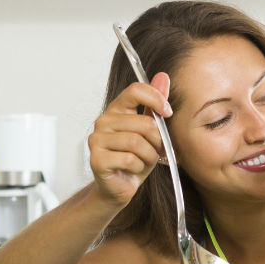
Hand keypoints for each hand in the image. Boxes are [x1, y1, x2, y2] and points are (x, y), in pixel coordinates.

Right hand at [87, 71, 173, 206]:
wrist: (120, 187)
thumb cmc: (135, 159)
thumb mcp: (151, 132)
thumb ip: (155, 105)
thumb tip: (163, 77)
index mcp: (117, 110)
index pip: (135, 90)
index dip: (156, 99)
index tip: (168, 112)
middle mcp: (103, 121)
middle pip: (143, 123)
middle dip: (157, 141)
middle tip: (156, 151)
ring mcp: (97, 140)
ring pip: (137, 143)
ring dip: (149, 156)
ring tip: (144, 161)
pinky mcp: (97, 159)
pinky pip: (130, 160)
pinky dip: (139, 168)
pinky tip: (133, 170)